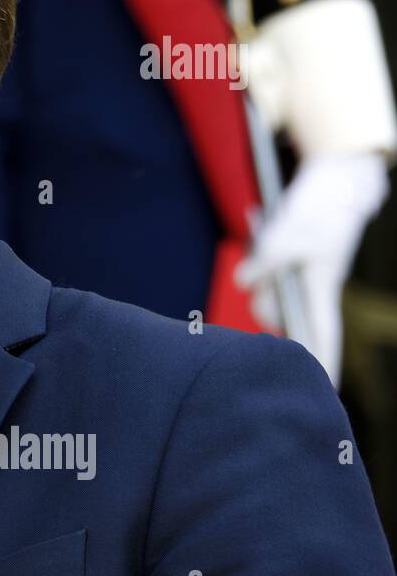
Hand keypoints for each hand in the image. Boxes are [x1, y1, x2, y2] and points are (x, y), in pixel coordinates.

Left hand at [236, 152, 390, 384]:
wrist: (335, 181)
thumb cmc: (321, 210)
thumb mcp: (291, 234)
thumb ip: (266, 260)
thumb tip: (241, 283)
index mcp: (322, 289)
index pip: (321, 336)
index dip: (321, 365)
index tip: (324, 394)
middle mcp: (309, 289)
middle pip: (278, 315)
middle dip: (267, 305)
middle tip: (266, 272)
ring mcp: (296, 276)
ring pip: (265, 292)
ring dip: (259, 272)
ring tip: (270, 241)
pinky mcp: (283, 261)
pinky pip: (263, 271)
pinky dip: (258, 260)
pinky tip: (261, 230)